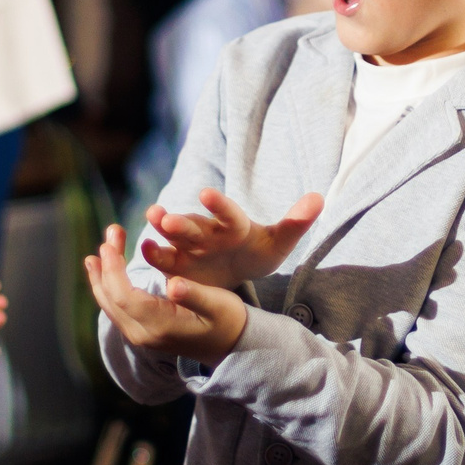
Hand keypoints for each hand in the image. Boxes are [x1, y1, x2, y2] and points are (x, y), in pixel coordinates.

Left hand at [84, 224, 249, 364]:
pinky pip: (116, 308)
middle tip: (110, 235)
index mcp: (160, 325)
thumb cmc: (228, 320)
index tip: (110, 242)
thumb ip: (195, 295)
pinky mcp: (142, 332)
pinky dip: (108, 288)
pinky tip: (105, 272)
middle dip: (105, 266)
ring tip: (94, 255)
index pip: (124, 295)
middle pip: (111, 299)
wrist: (231, 347)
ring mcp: (140, 336)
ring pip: (109, 305)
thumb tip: (173, 284)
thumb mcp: (219, 304)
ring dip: (102, 277)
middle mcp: (143, 334)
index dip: (113, 268)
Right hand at [138, 189, 322, 289]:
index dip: (218, 204)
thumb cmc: (257, 252)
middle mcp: (208, 231)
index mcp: (233, 225)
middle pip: (194, 224)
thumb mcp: (278, 242)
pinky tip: (144, 251)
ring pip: (173, 235)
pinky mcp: (176, 263)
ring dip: (161, 229)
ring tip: (151, 219)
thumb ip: (295, 222)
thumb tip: (320, 198)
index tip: (206, 193)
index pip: (227, 213)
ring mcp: (189, 245)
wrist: (236, 271)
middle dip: (179, 221)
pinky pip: (164, 257)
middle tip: (163, 215)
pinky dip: (154, 254)